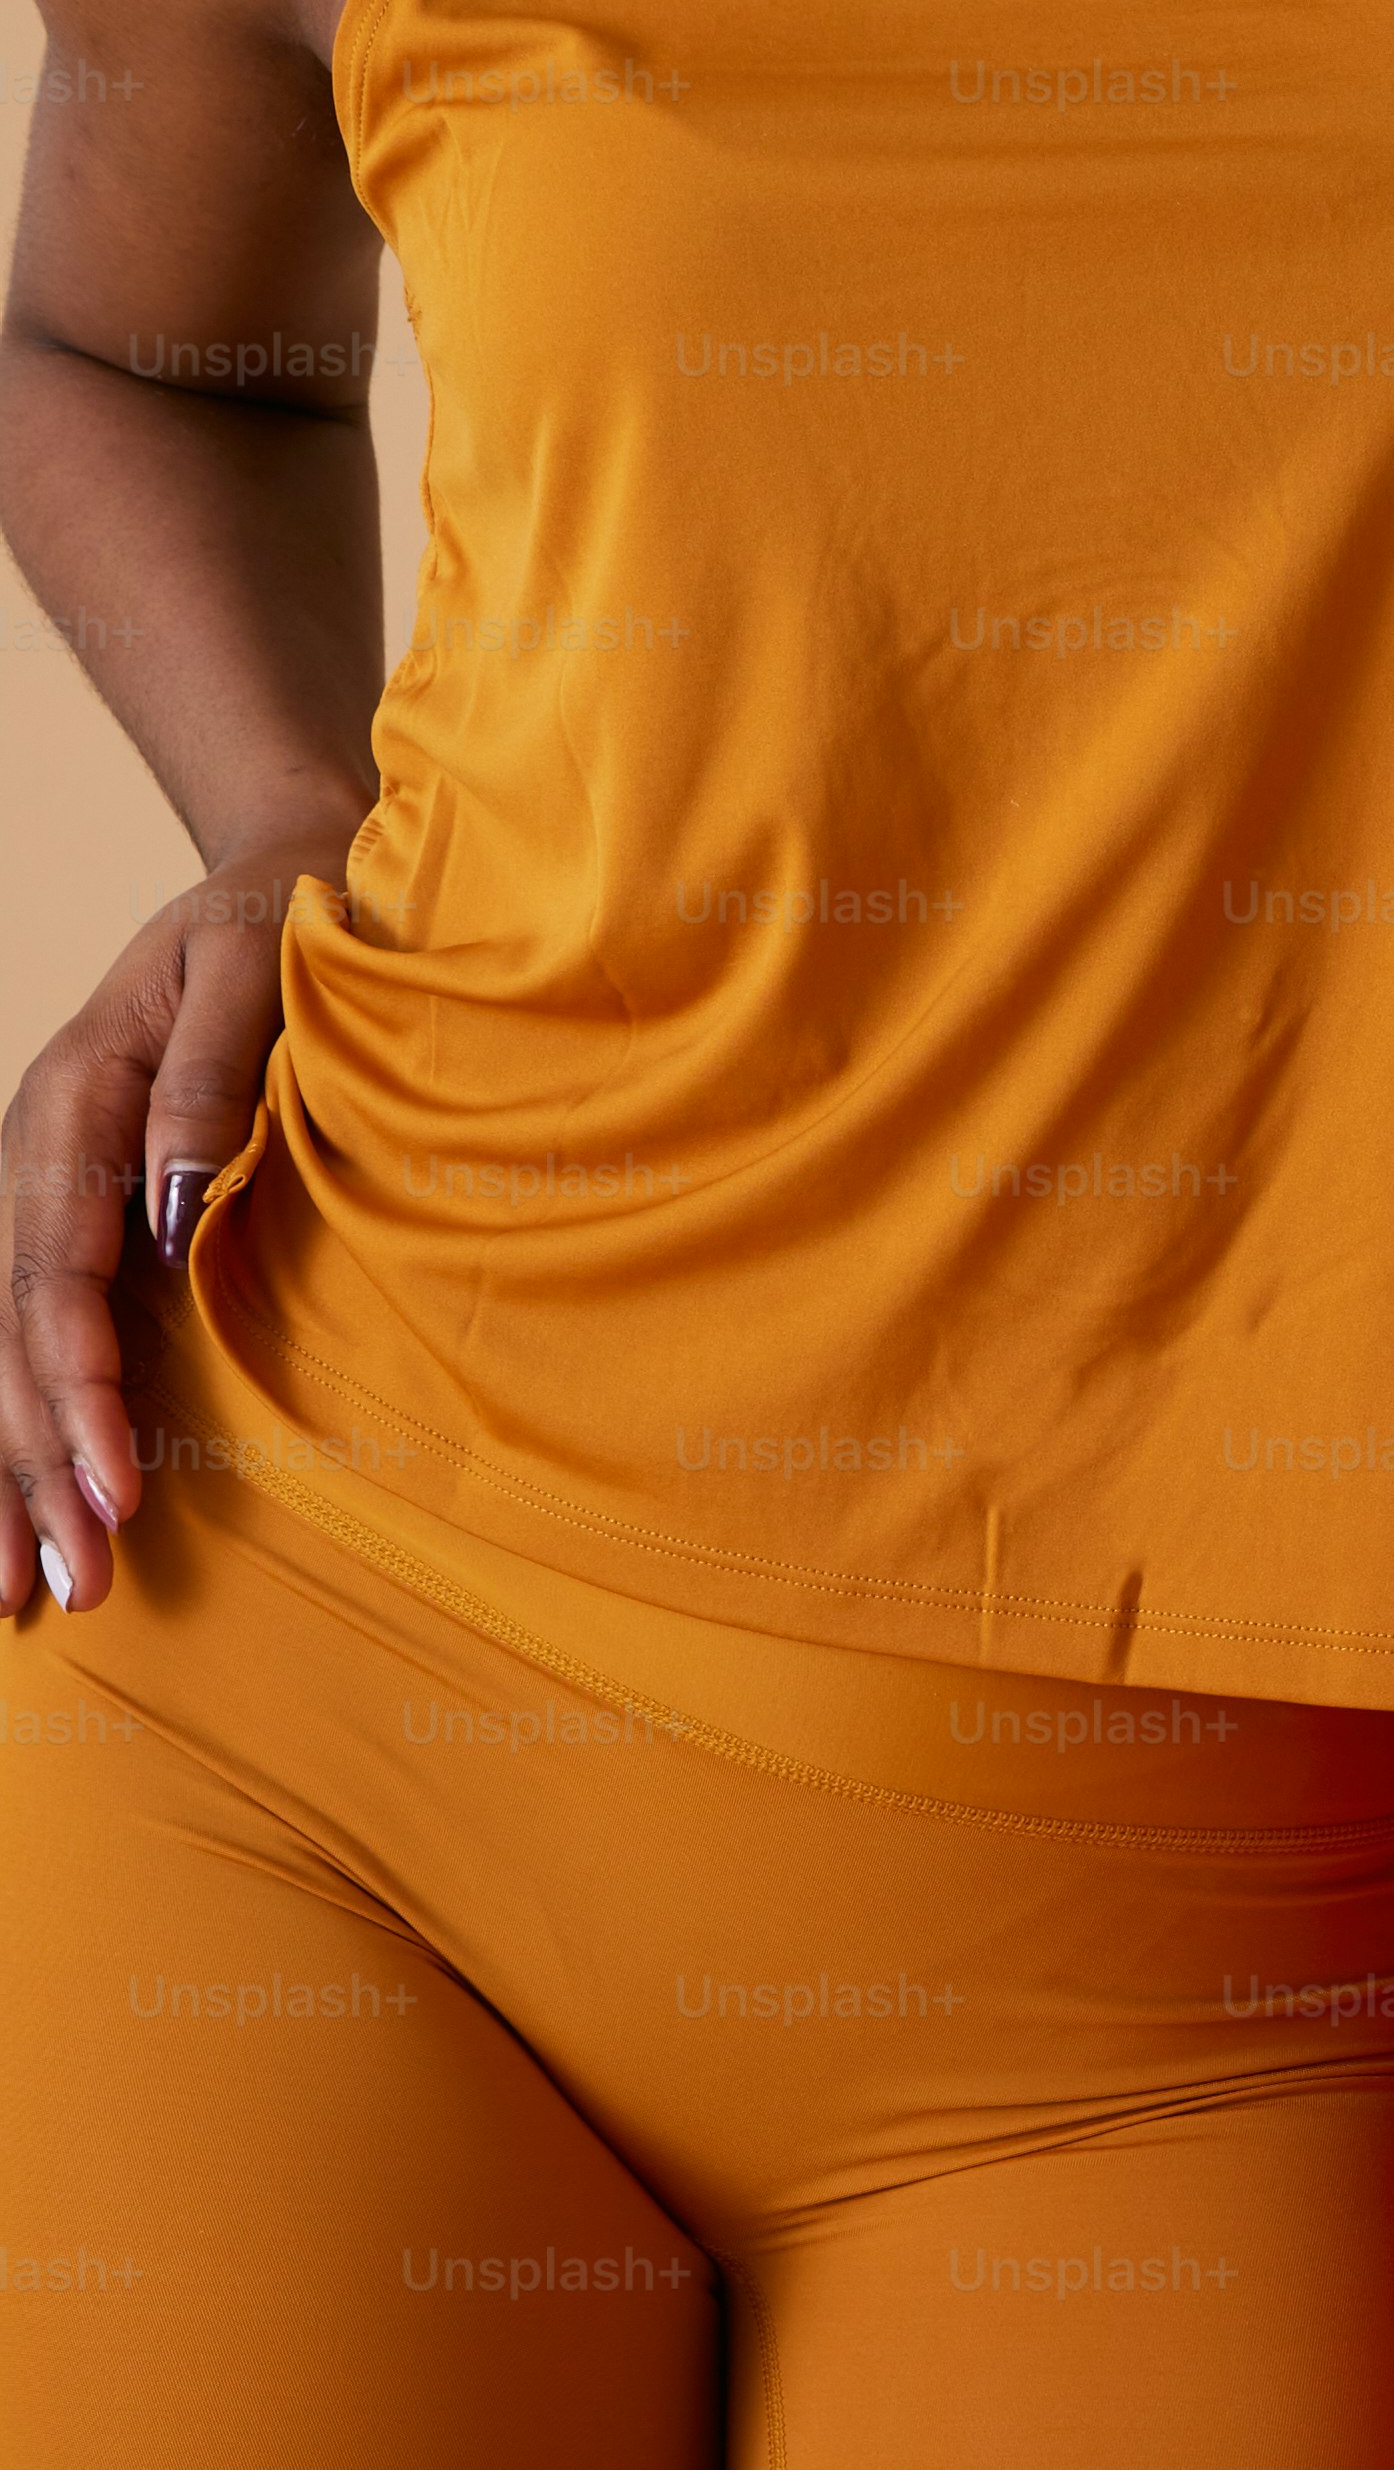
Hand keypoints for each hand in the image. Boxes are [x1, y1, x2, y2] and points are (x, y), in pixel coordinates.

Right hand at [4, 835, 319, 1619]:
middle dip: (41, 1469)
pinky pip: (30, 1339)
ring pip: (8, 1356)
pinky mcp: (76, 1221)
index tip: (118, 1482)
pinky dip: (22, 1430)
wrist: (282, 877)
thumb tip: (170, 1216)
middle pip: (20, 1339)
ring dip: (16, 1476)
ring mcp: (48, 1197)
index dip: (81, 1387)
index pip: (58, 1276)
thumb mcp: (251, 975)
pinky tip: (21, 1517)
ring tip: (37, 1592)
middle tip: (77, 1585)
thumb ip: (205, 1087)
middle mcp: (41, 1164)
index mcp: (73, 1108)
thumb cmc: (289, 927)